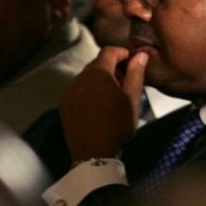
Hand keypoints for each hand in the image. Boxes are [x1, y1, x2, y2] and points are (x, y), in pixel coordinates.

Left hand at [60, 47, 146, 161]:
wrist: (94, 153)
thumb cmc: (118, 124)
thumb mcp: (132, 99)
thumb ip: (136, 74)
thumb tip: (140, 54)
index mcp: (98, 73)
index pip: (109, 51)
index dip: (123, 53)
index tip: (134, 63)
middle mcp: (80, 78)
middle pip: (97, 64)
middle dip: (112, 68)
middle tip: (127, 82)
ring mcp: (70, 91)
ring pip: (87, 78)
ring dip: (100, 81)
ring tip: (113, 97)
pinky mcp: (65, 104)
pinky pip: (79, 90)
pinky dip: (90, 92)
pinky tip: (99, 107)